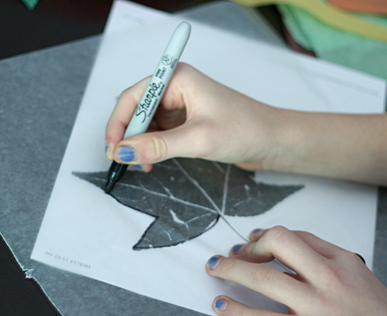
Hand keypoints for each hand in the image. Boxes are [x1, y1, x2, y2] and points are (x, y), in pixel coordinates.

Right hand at [105, 63, 294, 171]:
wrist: (274, 141)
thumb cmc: (245, 130)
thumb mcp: (197, 140)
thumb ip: (157, 146)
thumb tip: (122, 152)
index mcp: (178, 79)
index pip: (134, 97)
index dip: (119, 123)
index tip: (112, 148)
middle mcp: (177, 88)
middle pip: (138, 110)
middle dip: (128, 136)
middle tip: (122, 161)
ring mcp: (182, 105)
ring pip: (147, 124)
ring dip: (140, 144)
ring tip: (142, 165)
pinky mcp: (188, 121)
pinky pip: (160, 132)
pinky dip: (152, 147)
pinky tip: (152, 162)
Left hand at [206, 227, 386, 315]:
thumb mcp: (368, 288)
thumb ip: (335, 275)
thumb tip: (298, 272)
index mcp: (347, 262)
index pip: (300, 236)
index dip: (271, 235)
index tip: (257, 238)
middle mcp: (330, 276)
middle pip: (278, 242)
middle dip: (250, 245)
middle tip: (236, 253)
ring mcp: (317, 304)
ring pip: (262, 277)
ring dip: (232, 269)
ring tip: (216, 269)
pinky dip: (236, 311)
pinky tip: (222, 305)